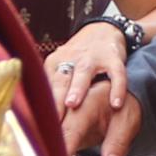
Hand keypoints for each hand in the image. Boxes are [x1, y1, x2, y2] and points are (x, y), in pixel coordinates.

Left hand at [48, 22, 137, 155]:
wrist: (102, 29)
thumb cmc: (78, 57)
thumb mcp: (60, 67)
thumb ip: (52, 89)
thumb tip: (39, 119)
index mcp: (55, 63)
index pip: (45, 86)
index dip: (41, 105)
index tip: (38, 125)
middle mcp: (71, 59)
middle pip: (60, 79)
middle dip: (55, 98)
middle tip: (50, 119)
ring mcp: (92, 57)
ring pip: (83, 72)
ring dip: (77, 88)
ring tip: (73, 105)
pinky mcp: (113, 57)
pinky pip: (116, 73)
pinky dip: (117, 87)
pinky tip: (116, 104)